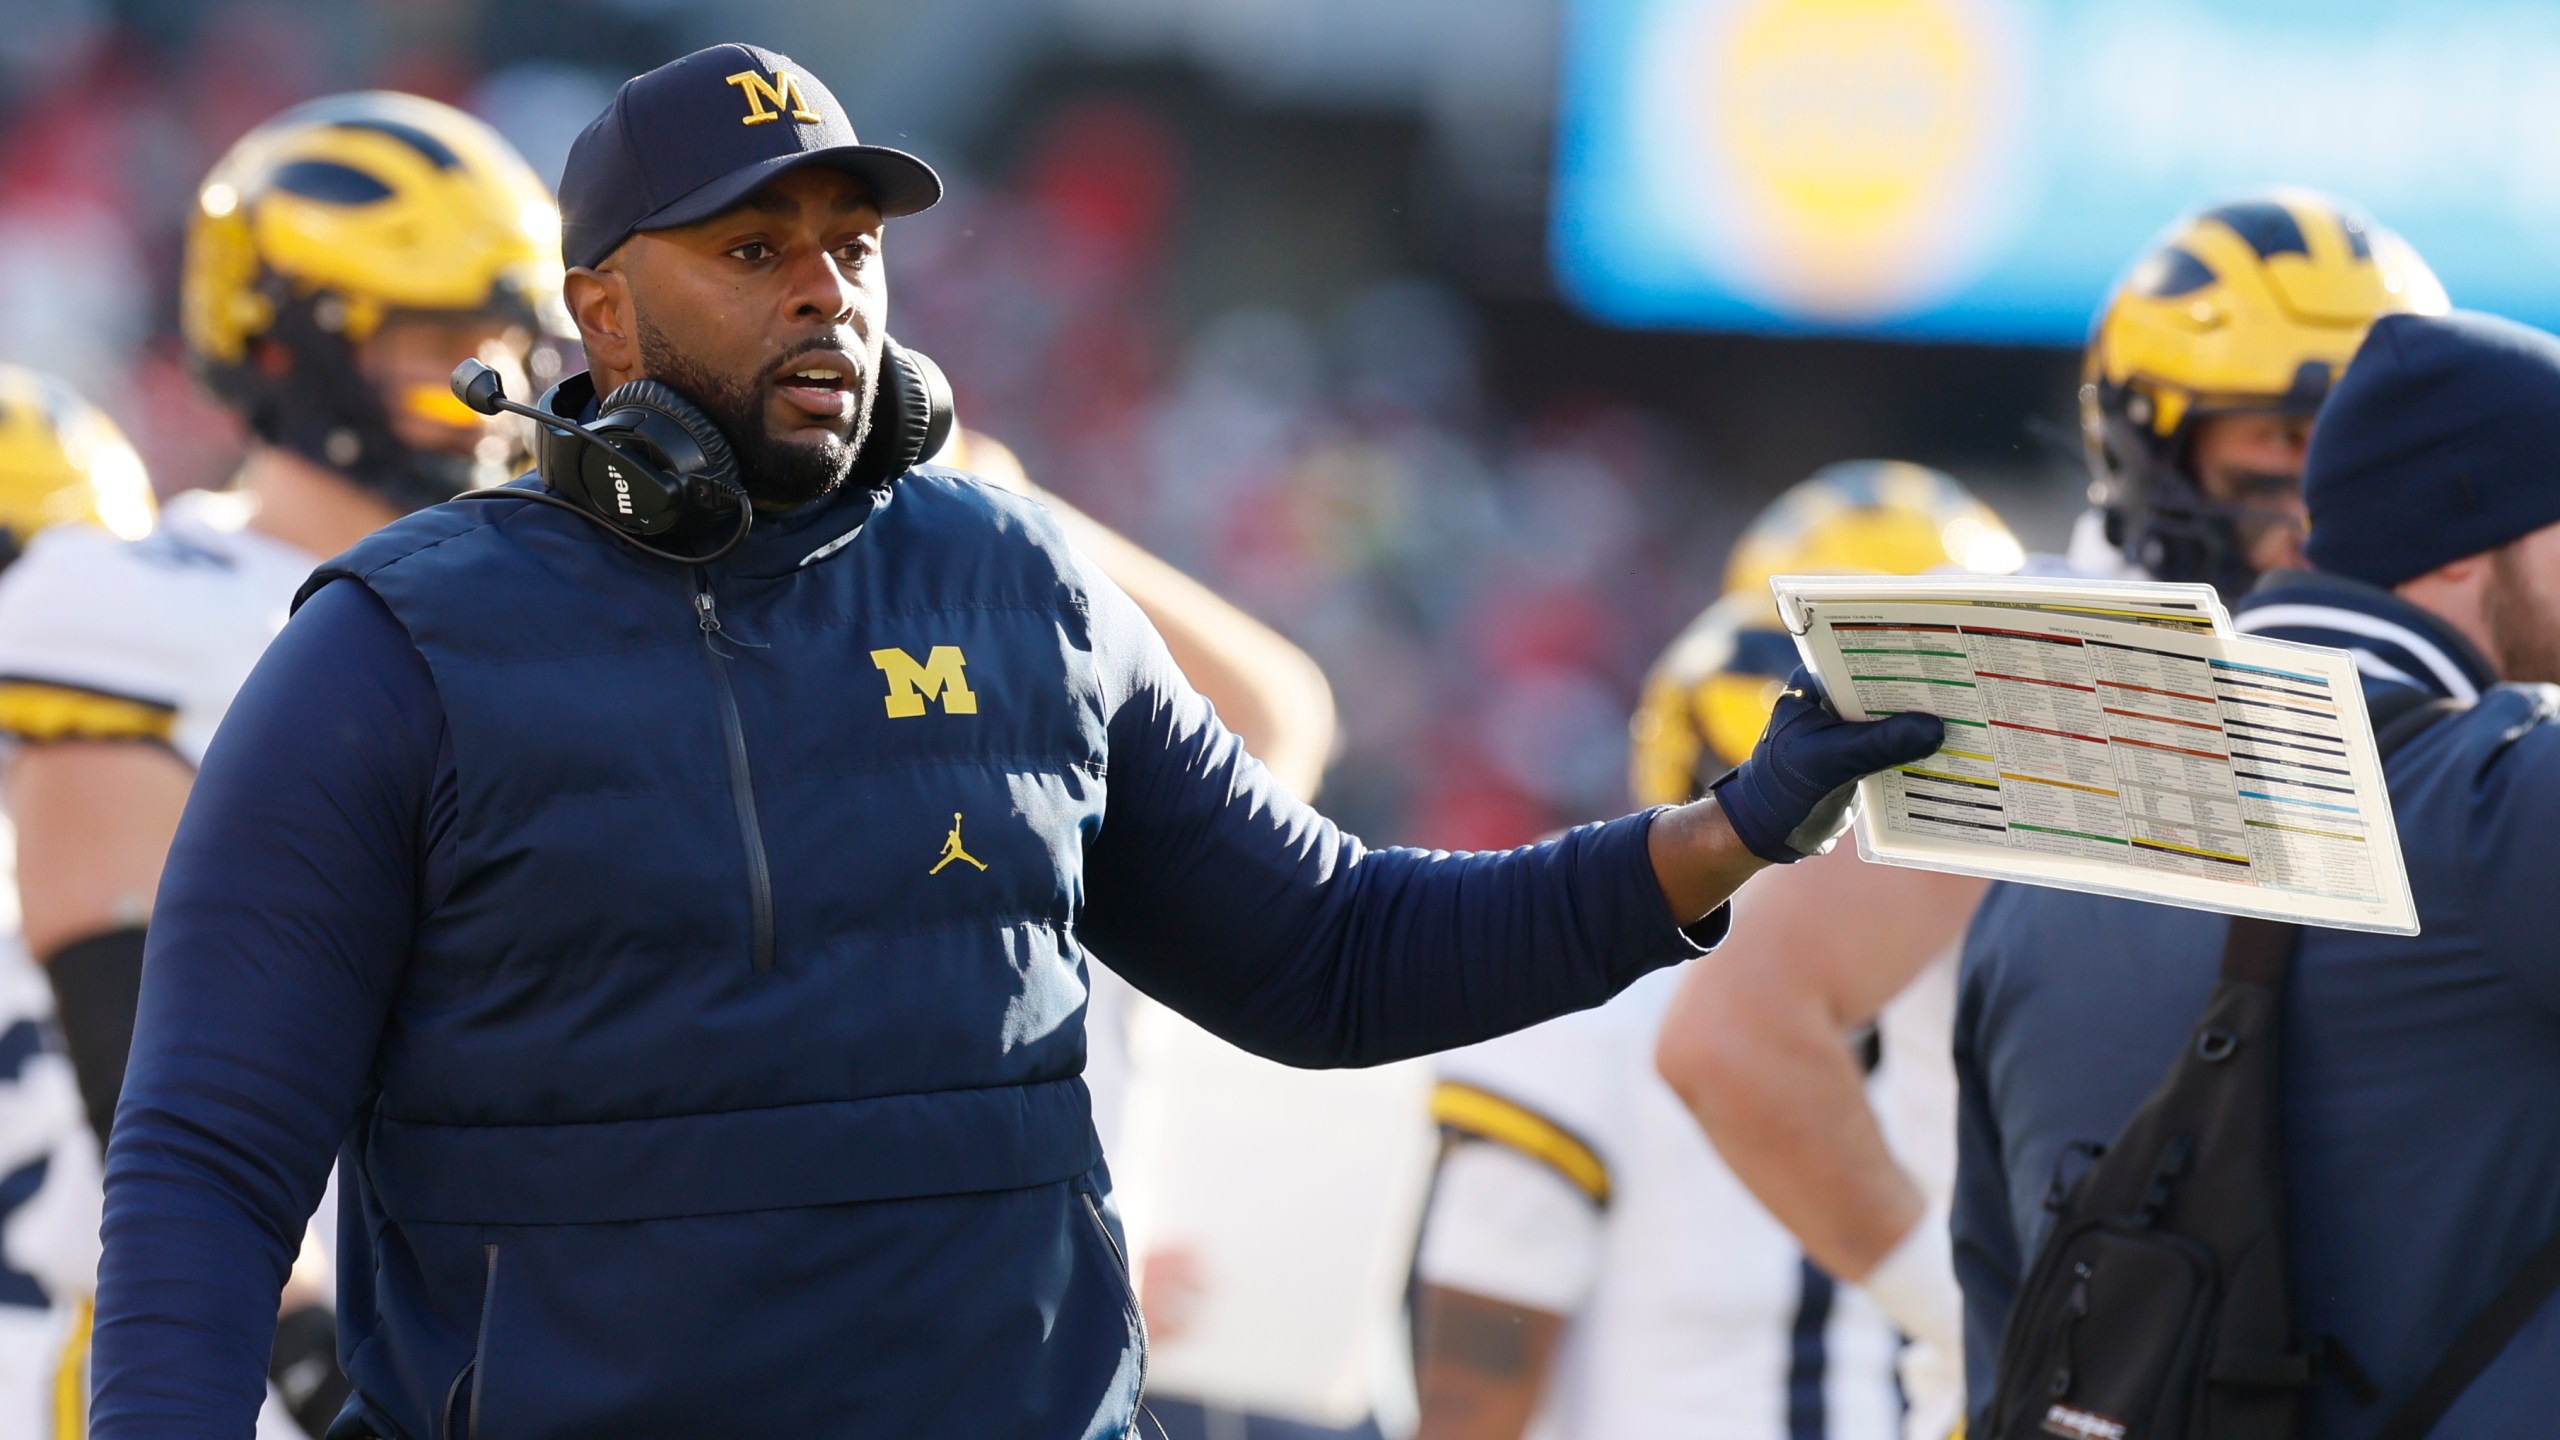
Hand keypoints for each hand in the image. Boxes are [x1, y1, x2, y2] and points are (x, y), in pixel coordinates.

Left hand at [1708, 667, 1943, 863]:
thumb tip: (1935, 728)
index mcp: (1813, 683)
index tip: (1942, 654)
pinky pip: (1891, 742)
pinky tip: (1949, 746)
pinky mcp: (1858, 753)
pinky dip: (1913, 746)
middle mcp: (1830, 697)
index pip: (1861, 655)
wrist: (1769, 832)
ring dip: (1919, 720)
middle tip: (1966, 683)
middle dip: (1918, 689)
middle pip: (1882, 684)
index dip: (1900, 655)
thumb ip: (1879, 744)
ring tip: (1968, 712)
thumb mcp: (1832, 762)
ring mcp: (1845, 725)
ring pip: (1890, 714)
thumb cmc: (1784, 789)